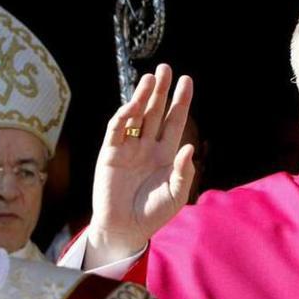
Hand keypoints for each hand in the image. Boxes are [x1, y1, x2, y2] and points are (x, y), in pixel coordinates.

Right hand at [85, 64, 194, 268]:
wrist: (125, 229)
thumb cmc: (152, 214)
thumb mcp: (175, 194)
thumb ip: (184, 172)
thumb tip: (189, 146)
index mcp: (166, 154)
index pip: (174, 121)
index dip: (181, 102)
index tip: (187, 81)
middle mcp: (147, 146)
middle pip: (155, 112)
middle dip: (161, 91)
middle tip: (166, 69)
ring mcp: (128, 148)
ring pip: (136, 116)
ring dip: (142, 97)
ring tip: (150, 78)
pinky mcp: (110, 153)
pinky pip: (116, 131)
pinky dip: (123, 117)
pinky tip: (132, 106)